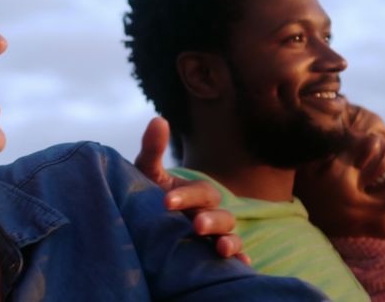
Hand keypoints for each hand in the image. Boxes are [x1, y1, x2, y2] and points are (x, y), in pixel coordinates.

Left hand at [135, 117, 249, 263]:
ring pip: (230, 235)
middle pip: (221, 214)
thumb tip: (159, 119)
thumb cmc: (146, 196)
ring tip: (221, 248)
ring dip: (229, 241)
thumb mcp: (147, 174)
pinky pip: (234, 257)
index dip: (186, 196)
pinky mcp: (212, 256)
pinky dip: (240, 261)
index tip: (165, 201)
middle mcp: (210, 214)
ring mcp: (214, 236)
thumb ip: (153, 149)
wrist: (144, 226)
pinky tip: (240, 265)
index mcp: (196, 193)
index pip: (200, 191)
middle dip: (210, 219)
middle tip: (196, 225)